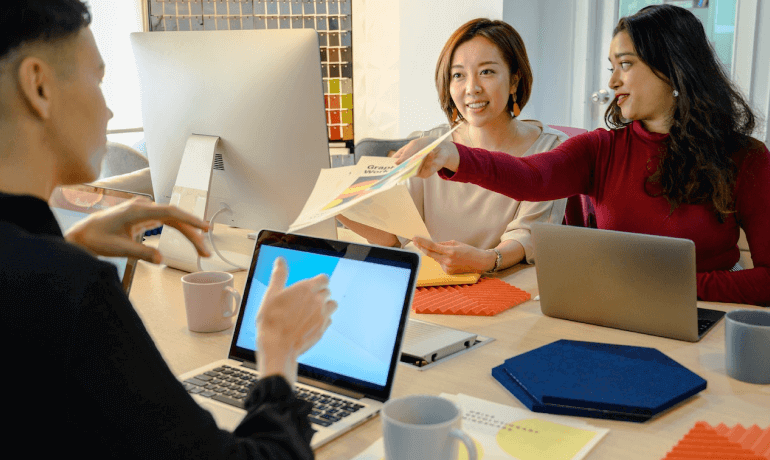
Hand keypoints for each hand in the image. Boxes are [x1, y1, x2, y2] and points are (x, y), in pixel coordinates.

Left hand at [65, 197, 209, 263]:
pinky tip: (189, 237)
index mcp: (136, 210)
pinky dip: (179, 230)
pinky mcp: (144, 216)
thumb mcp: (117, 248)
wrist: (82, 234)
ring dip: (188, 233)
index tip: (204, 227)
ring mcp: (144, 210)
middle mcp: (142, 207)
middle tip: (205, 251)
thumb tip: (160, 259)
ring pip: (173, 220)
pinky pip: (167, 221)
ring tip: (200, 248)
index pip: (170, 212)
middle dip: (193, 234)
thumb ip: (140, 253)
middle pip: (176, 218)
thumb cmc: (95, 238)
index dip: (189, 219)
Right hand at [256, 257, 337, 383]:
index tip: (310, 287)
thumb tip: (280, 261)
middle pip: (327, 291)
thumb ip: (279, 276)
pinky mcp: (323, 329)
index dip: (317, 282)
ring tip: (310, 311)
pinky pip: (329, 320)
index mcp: (306, 289)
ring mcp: (322, 316)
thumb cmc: (271, 321)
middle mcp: (318, 301)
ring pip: (332, 305)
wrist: (277, 348)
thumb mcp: (271, 295)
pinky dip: (323, 320)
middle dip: (319, 293)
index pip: (324, 278)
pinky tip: (310, 324)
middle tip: (305, 301)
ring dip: (324, 306)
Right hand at [392, 136, 460, 177]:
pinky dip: (428, 161)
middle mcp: (408, 167)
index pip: (392, 165)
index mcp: (402, 159)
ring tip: (421, 153)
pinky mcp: (426, 174)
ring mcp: (416, 171)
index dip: (388, 169)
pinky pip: (425, 170)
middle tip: (401, 164)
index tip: (384, 170)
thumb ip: (406, 153)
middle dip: (401, 170)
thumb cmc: (424, 145)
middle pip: (401, 172)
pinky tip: (430, 153)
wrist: (440, 147)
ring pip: (414, 170)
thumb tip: (396, 163)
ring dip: (418, 161)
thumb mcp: (414, 145)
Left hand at [412, 237, 493, 273]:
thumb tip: (431, 244)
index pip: (432, 246)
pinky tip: (452, 259)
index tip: (415, 238)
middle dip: (421, 247)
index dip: (422, 242)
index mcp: (450, 251)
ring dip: (435, 253)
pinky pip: (440, 263)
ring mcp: (447, 268)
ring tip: (449, 252)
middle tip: (415, 241)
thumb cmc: (468, 251)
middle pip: (429, 253)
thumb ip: (442, 244)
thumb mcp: (455, 243)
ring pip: (435, 258)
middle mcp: (447, 260)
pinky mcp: (448, 272)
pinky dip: (442, 259)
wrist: (479, 262)